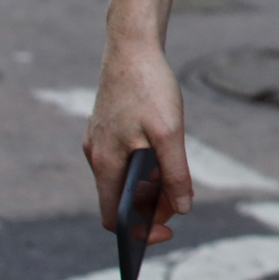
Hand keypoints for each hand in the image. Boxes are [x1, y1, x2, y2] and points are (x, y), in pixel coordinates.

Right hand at [83, 41, 192, 248]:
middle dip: (149, 208)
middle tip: (180, 200)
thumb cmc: (151, 88)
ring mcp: (98, 142)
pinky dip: (141, 167)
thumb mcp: (170, 133)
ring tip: (174, 175)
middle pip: (120, 200)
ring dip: (147, 186)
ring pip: (122, 179)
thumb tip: (182, 209)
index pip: (115, 218)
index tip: (169, 232)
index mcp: (106, 163)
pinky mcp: (104, 129)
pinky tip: (162, 153)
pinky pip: (121, 160)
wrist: (132, 48)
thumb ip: (174, 174)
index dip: (140, 232)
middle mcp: (95, 156)